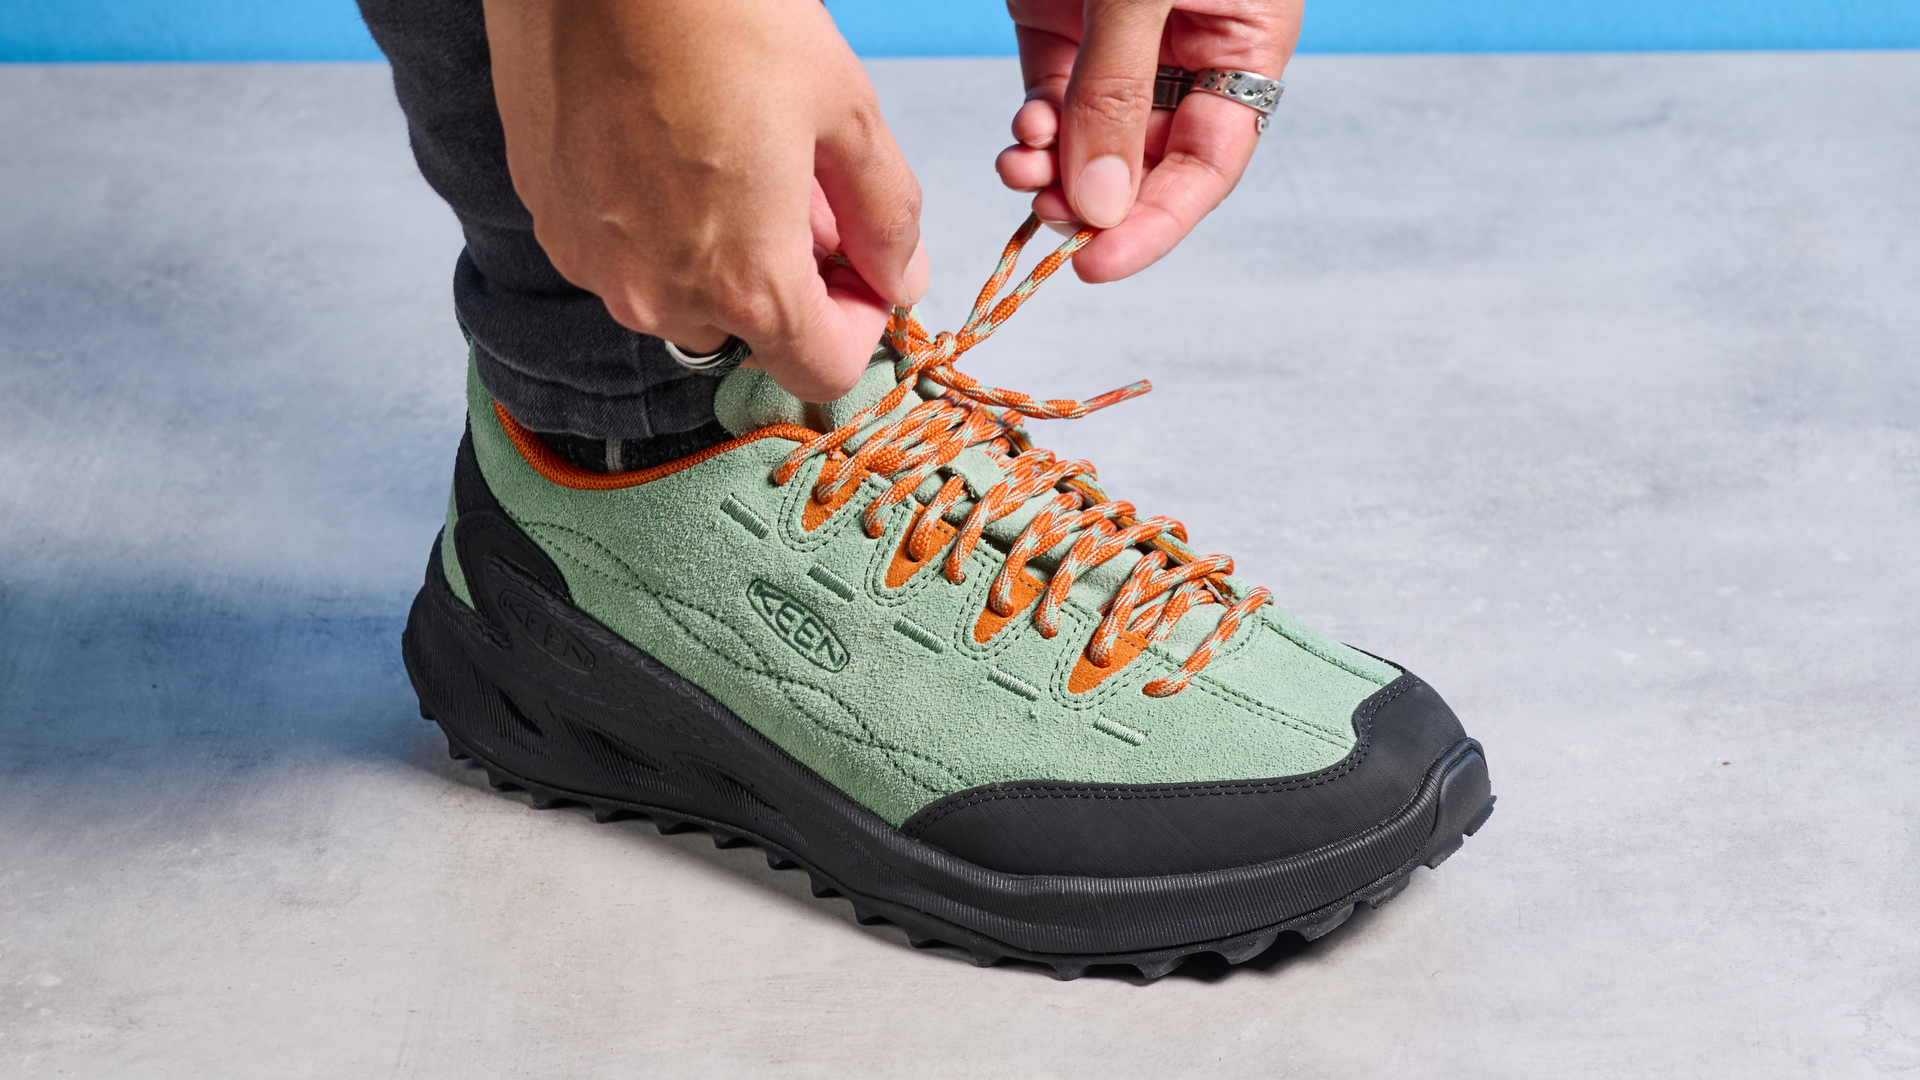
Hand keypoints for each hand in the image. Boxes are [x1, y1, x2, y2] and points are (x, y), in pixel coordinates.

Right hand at [483, 0, 928, 401]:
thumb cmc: (720, 16)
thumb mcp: (846, 111)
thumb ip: (886, 216)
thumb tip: (902, 278)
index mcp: (746, 284)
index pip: (821, 370)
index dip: (860, 325)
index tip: (864, 271)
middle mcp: (660, 295)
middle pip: (750, 334)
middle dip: (791, 279)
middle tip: (806, 190)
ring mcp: (594, 262)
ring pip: (681, 297)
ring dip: (721, 254)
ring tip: (736, 158)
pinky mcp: (549, 219)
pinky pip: (622, 255)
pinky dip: (657, 225)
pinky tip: (671, 147)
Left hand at [995, 0, 1301, 281]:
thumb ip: (1118, 90)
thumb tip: (1100, 204)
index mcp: (1242, 43)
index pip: (1208, 162)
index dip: (1157, 222)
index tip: (1099, 263)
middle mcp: (1186, 53)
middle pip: (1144, 163)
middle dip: (1094, 199)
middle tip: (1050, 210)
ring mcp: (1122, 41)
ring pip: (1090, 138)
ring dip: (1054, 170)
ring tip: (1022, 169)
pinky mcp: (1061, 24)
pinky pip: (1050, 96)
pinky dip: (1033, 128)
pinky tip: (1024, 133)